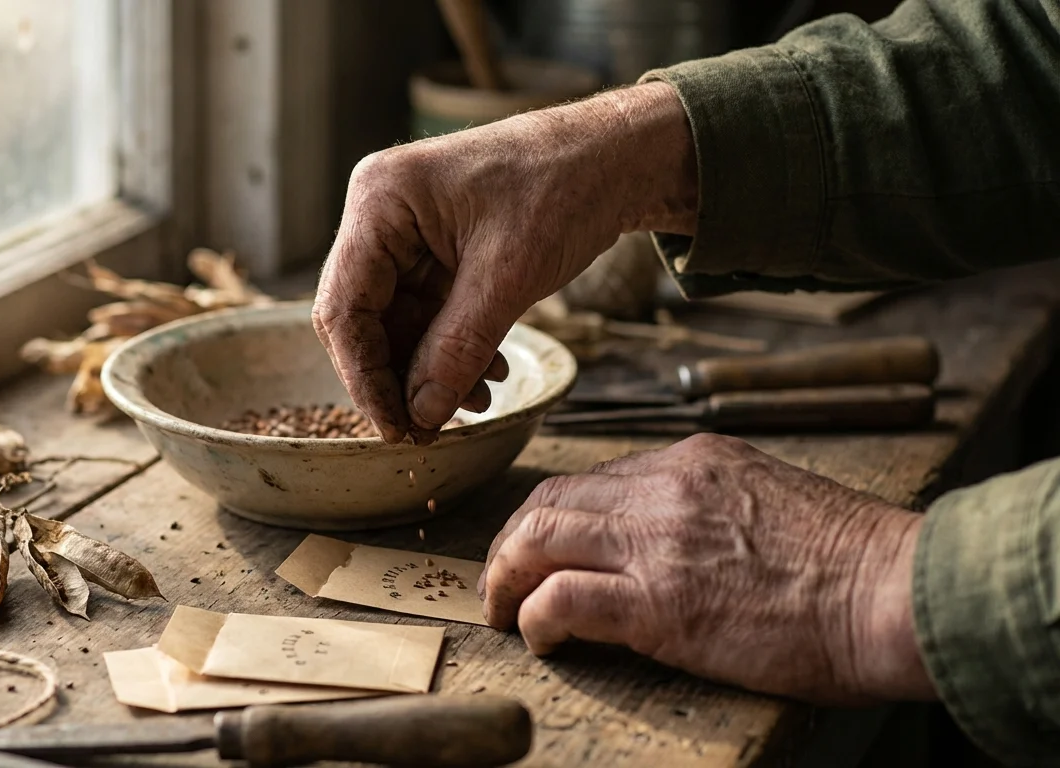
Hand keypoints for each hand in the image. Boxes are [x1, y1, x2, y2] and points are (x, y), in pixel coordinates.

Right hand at [312, 83, 697, 443]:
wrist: (614, 157)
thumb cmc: (564, 187)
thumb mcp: (508, 277)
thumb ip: (457, 348)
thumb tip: (421, 413)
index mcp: (380, 201)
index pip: (345, 306)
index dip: (364, 375)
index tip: (395, 427)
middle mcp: (380, 214)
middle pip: (361, 317)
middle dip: (397, 377)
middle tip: (427, 428)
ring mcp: (404, 232)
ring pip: (395, 322)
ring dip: (429, 369)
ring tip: (478, 401)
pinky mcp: (432, 249)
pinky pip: (425, 312)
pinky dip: (450, 349)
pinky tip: (485, 373)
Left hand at [479, 434, 936, 703]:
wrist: (894, 592)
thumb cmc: (851, 562)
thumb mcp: (770, 498)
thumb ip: (709, 505)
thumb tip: (668, 535)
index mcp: (691, 461)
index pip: (590, 481)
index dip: (551, 519)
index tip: (540, 551)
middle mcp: (663, 489)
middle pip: (546, 502)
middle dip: (508, 545)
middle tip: (499, 583)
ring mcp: (656, 542)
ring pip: (536, 540)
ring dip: (505, 579)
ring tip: (502, 612)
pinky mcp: (656, 603)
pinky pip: (559, 600)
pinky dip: (534, 619)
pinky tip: (542, 640)